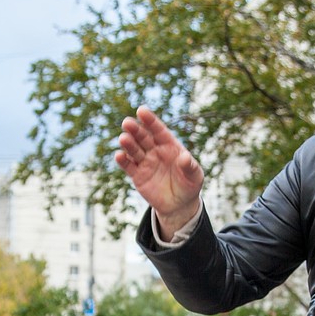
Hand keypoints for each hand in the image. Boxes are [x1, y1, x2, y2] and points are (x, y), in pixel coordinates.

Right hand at [114, 107, 204, 235]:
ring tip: (123, 138)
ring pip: (134, 150)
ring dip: (128, 144)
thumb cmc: (189, 185)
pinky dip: (123, 161)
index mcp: (169, 146)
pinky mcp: (137, 176)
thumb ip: (190, 166)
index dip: (150, 121)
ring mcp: (145, 162)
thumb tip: (185, 157)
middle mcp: (155, 151)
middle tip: (127, 123)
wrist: (179, 205)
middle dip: (135, 130)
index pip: (158, 130)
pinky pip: (129, 166)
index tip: (141, 111)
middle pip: (143, 137)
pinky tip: (119, 156)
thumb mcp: (195, 176)